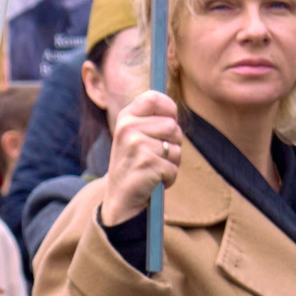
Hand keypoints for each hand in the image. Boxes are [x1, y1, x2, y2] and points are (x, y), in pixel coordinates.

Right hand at [98, 91, 181, 227]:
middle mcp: (128, 128)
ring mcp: (136, 145)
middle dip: (173, 145)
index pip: (153, 98)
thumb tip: (175, 111)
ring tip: (154, 169)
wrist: (119, 198)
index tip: (170, 120)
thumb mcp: (134, 137)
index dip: (169, 109)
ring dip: (172, 164)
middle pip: (172, 126)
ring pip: (176, 149)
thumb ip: (151, 121)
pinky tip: (154, 181)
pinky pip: (174, 168)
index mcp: (125, 118)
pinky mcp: (147, 163)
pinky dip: (169, 178)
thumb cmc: (134, 165)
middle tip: (156, 157)